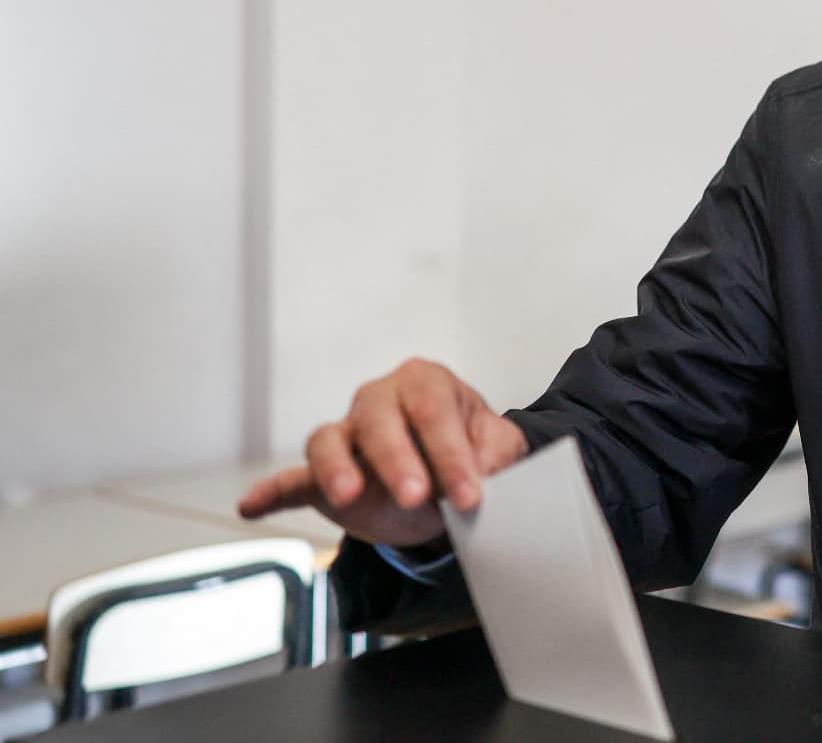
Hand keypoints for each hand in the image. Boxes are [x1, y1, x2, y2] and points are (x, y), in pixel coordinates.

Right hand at [237, 358, 530, 549]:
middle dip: (396, 460)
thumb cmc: (476, 453)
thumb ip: (498, 458)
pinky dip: (271, 492)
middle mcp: (380, 401)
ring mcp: (347, 436)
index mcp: (426, 384)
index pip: (434, 412)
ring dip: (337, 468)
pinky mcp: (323, 476)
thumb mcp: (501, 451)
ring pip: (329, 442)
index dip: (451, 454)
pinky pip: (293, 480)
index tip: (469, 494)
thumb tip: (490, 472)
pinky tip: (250, 506)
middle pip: (379, 421)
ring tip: (347, 496)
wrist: (456, 481)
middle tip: (416, 495)